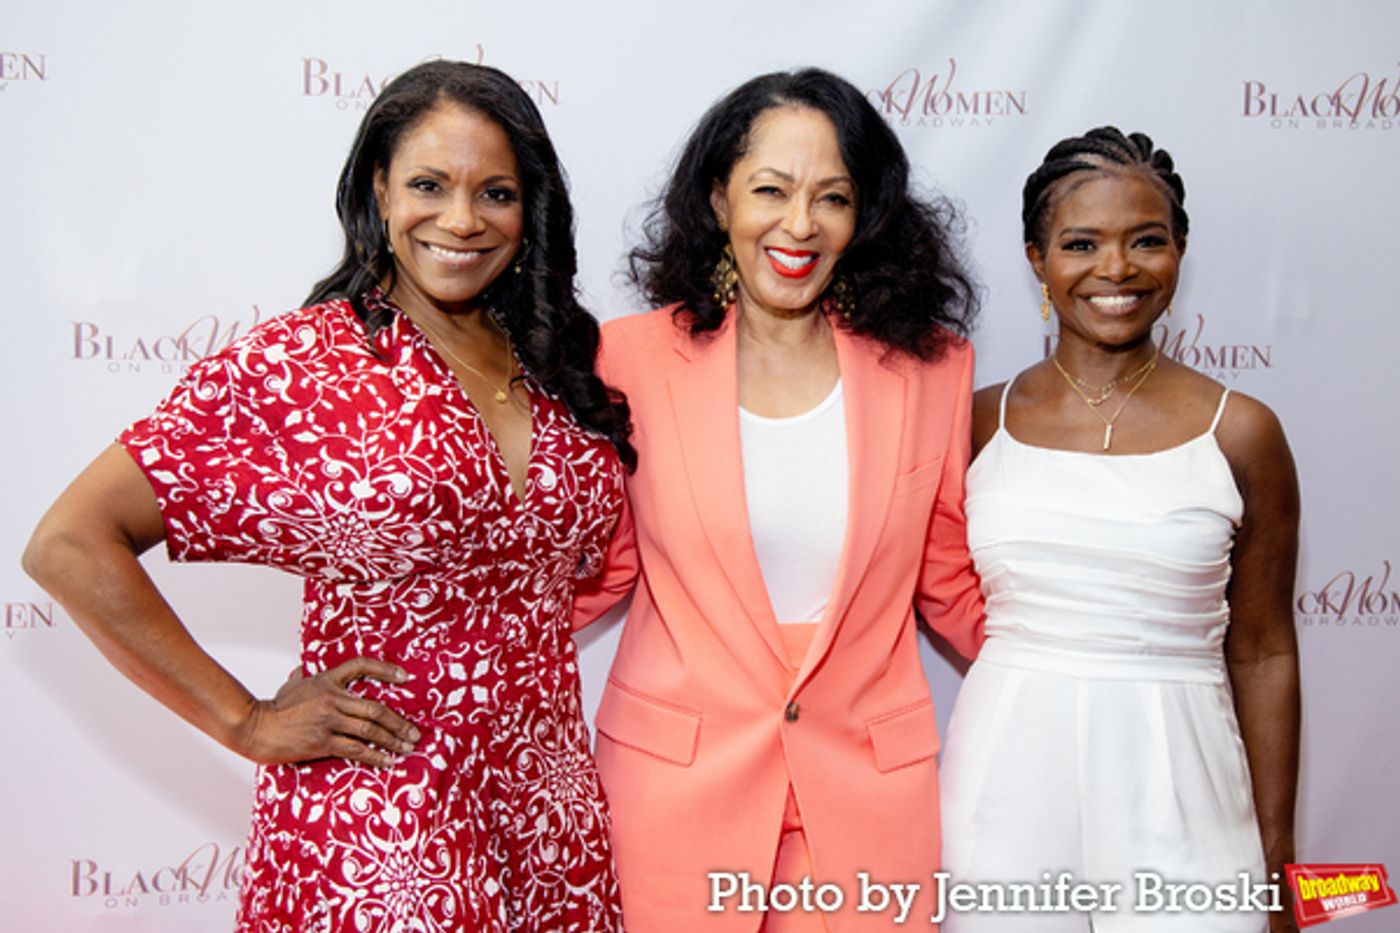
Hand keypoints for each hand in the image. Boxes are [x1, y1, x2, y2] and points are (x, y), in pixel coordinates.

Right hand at [235, 657, 421, 766]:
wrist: (255, 728)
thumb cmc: (274, 708)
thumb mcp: (292, 685)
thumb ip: (303, 676)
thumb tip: (302, 667)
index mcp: (327, 680)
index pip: (361, 666)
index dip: (385, 670)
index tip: (405, 677)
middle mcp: (332, 698)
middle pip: (375, 708)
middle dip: (398, 722)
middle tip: (415, 733)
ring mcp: (328, 720)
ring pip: (369, 730)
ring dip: (392, 740)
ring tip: (407, 748)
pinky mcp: (322, 742)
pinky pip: (355, 749)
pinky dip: (375, 756)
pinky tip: (387, 761)